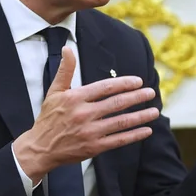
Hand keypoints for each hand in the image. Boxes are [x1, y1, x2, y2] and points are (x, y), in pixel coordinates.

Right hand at [13, 46, 159, 183]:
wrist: (40, 148)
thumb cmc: (48, 118)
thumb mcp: (54, 92)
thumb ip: (65, 70)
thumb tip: (67, 48)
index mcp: (76, 98)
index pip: (105, 87)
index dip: (124, 84)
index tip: (138, 81)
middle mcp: (84, 114)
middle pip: (116, 103)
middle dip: (137, 97)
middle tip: (151, 92)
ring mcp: (90, 132)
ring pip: (121, 122)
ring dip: (140, 116)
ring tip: (154, 111)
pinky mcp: (94, 147)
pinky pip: (118, 140)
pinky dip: (134, 135)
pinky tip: (147, 130)